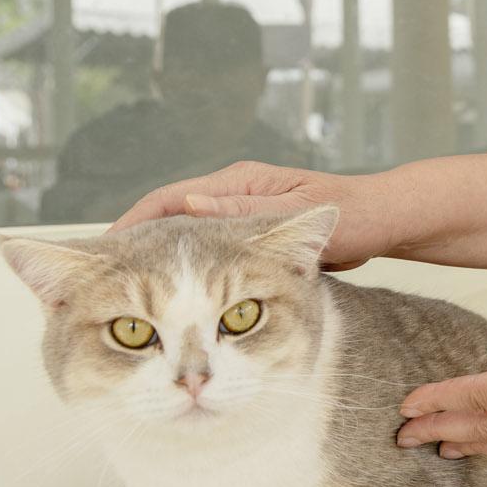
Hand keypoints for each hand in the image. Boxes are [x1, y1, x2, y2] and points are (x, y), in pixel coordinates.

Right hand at [106, 161, 393, 271]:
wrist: (388, 222)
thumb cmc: (357, 214)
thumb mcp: (304, 213)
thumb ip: (249, 212)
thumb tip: (190, 202)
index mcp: (239, 183)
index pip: (168, 199)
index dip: (132, 224)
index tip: (104, 251)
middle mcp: (234, 196)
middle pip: (167, 220)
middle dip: (132, 248)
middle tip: (98, 282)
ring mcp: (241, 218)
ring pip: (184, 241)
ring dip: (155, 263)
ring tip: (120, 296)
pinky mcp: (251, 241)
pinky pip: (207, 256)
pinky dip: (184, 275)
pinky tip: (168, 303)